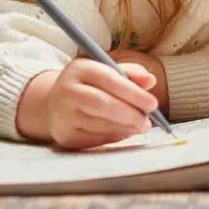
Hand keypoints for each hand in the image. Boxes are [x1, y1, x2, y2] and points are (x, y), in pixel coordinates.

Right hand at [21, 57, 159, 149]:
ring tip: (139, 127)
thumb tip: (150, 81)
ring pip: (99, 124)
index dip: (133, 93)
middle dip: (129, 114)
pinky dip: (114, 137)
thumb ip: (130, 74)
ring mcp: (63, 115)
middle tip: (147, 122)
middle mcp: (66, 90)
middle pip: (101, 104)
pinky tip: (124, 132)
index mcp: (80, 69)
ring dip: (125, 128)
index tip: (153, 104)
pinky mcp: (65, 135)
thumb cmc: (90, 86)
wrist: (55, 104)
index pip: (108, 79)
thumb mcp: (107, 72)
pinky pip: (95, 139)